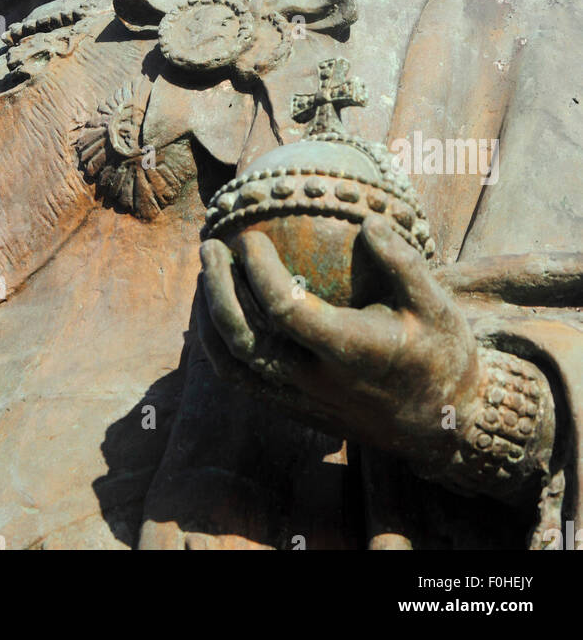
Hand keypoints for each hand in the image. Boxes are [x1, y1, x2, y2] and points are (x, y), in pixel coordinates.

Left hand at [198, 215, 482, 467]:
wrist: (441, 425)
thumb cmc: (440, 353)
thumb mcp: (437, 306)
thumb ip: (404, 263)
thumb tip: (370, 219)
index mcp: (350, 351)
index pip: (286, 309)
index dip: (259, 271)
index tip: (249, 236)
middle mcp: (317, 380)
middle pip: (244, 338)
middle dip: (217, 289)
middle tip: (209, 246)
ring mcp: (300, 400)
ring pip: (233, 364)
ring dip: (209, 317)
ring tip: (205, 274)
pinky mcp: (292, 410)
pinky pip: (241, 380)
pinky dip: (218, 345)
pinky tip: (216, 310)